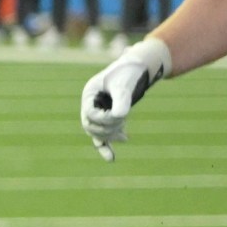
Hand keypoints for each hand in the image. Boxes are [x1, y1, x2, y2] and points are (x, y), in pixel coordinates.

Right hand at [80, 37, 169, 161]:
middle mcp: (89, 104)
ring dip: (111, 135)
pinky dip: (105, 148)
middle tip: (124, 123)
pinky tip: (111, 159)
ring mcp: (97, 112)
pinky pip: (101, 137)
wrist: (137, 68)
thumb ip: (121, 100)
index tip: (121, 116)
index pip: (90, 114)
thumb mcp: (125, 85)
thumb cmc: (130, 73)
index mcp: (89, 93)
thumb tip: (120, 117)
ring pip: (97, 133)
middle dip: (108, 128)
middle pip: (91, 126)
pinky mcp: (106, 119)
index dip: (104, 118)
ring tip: (125, 135)